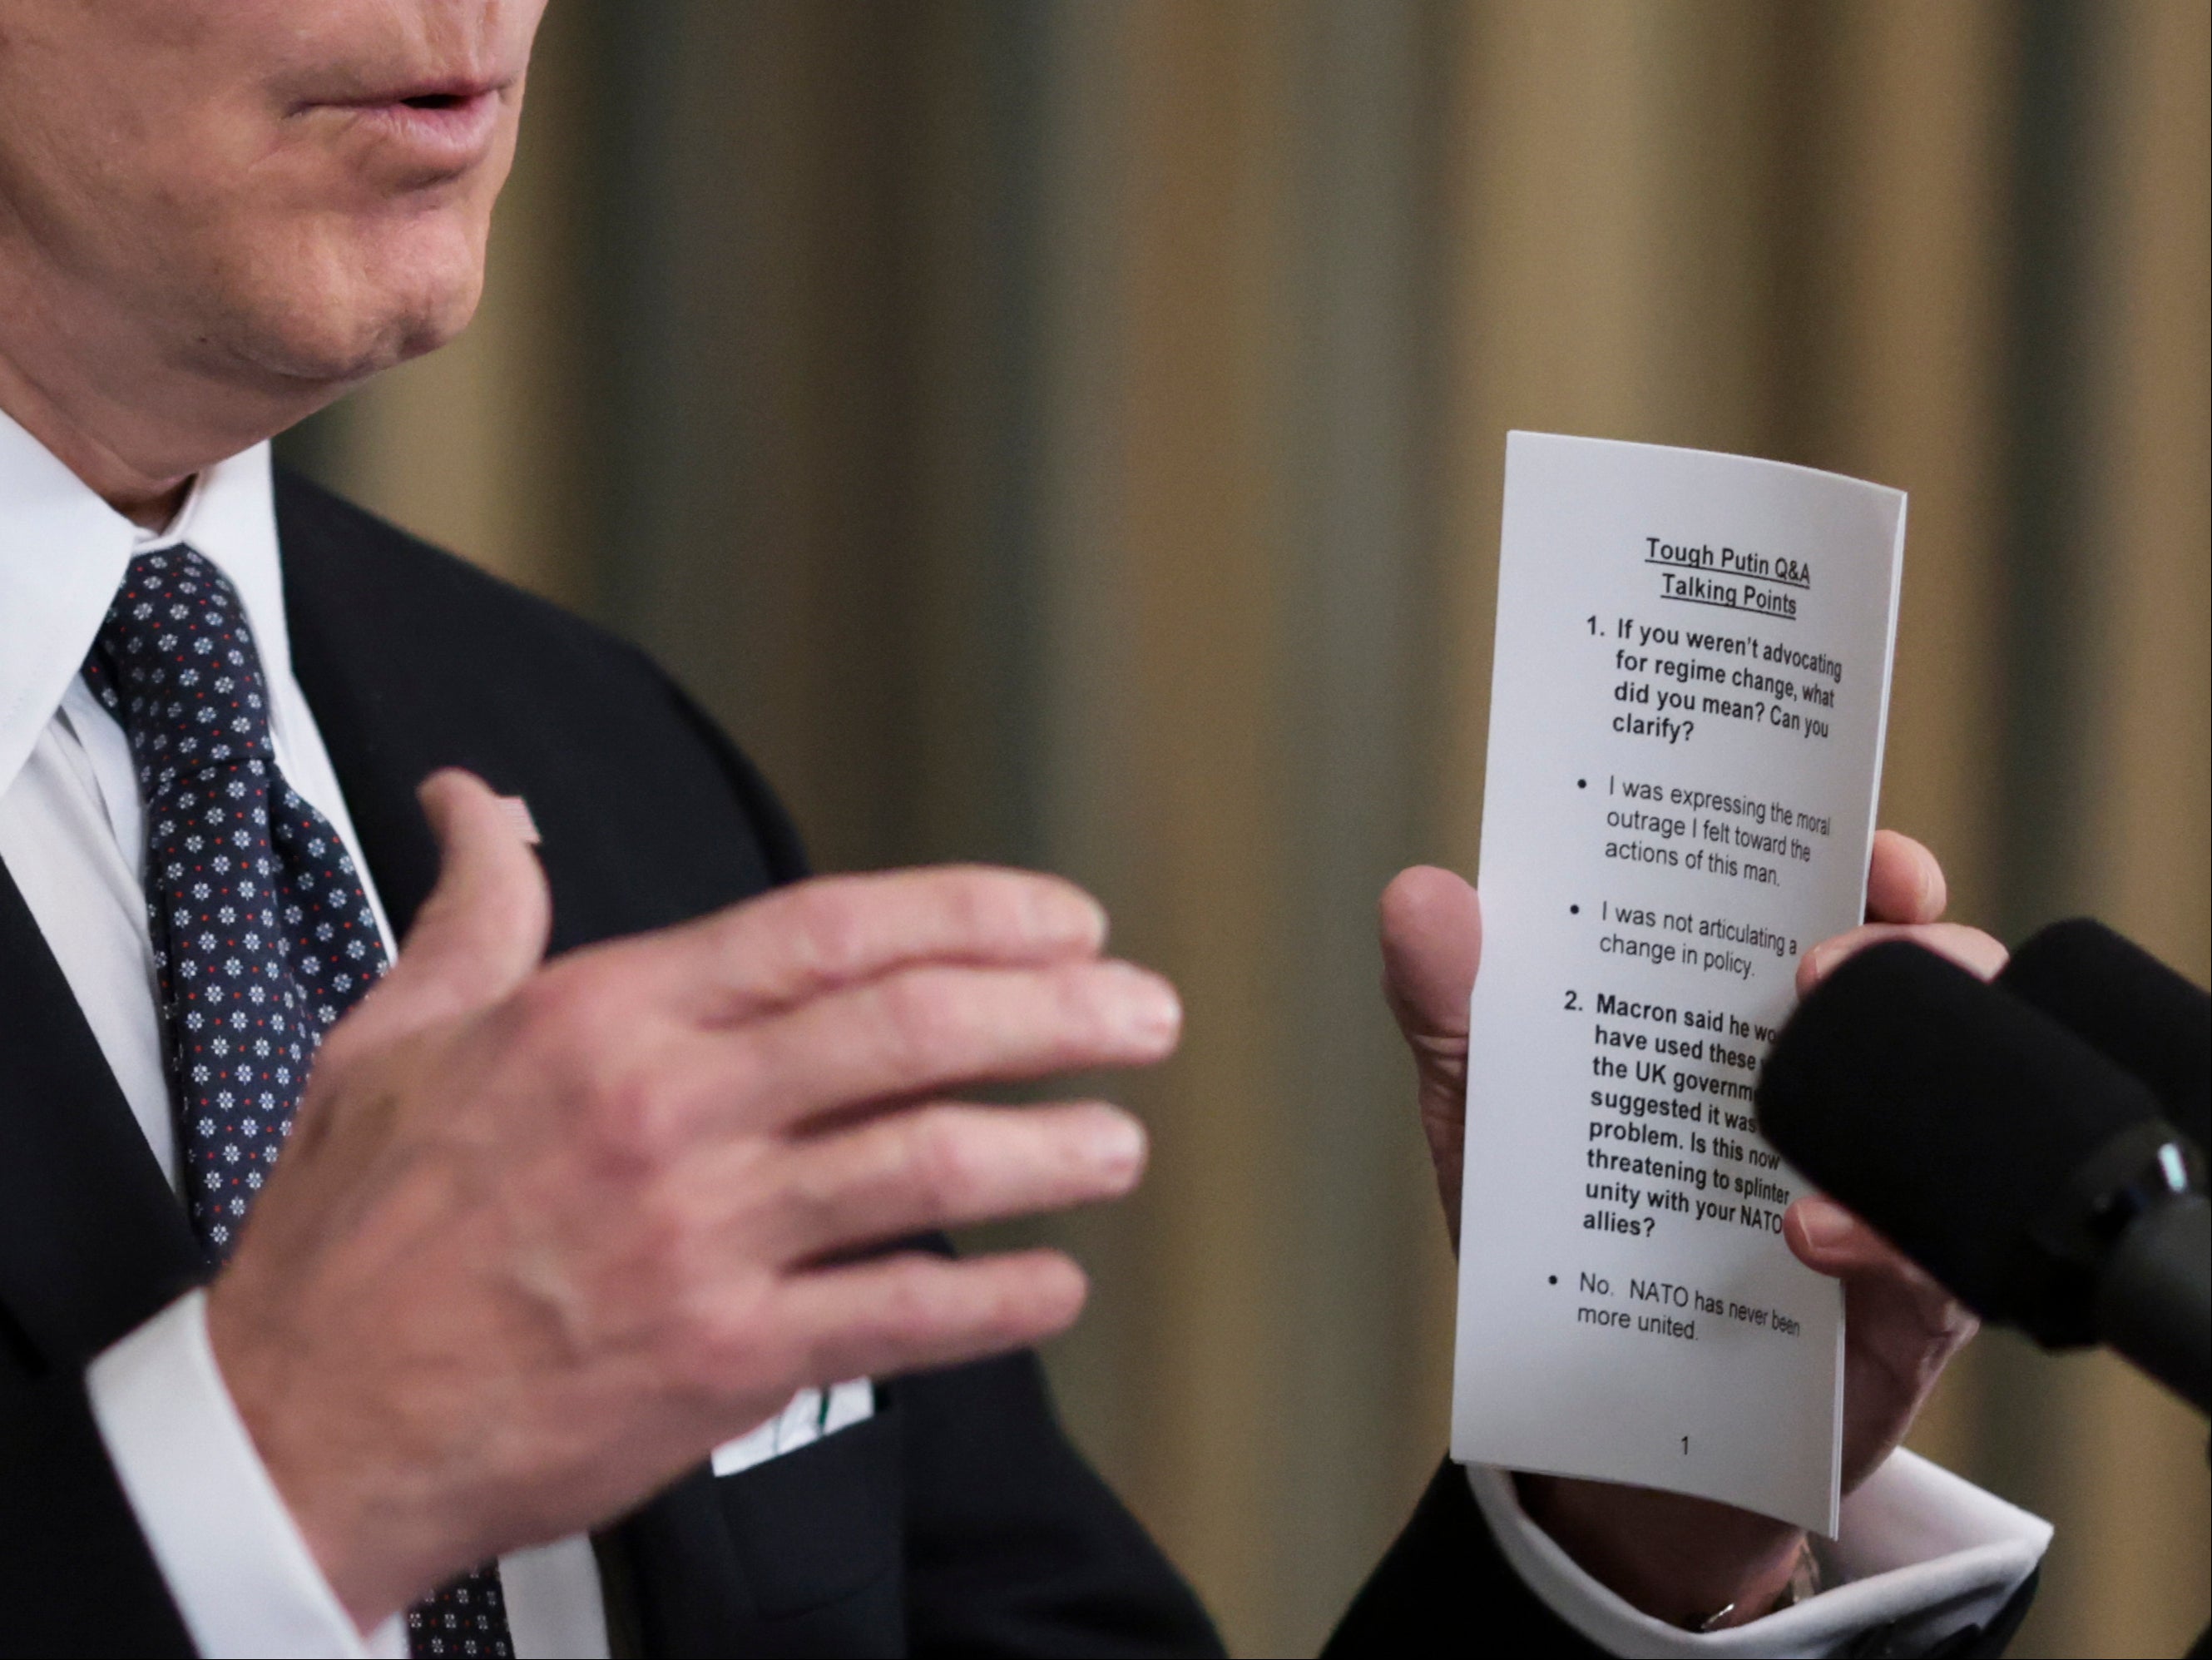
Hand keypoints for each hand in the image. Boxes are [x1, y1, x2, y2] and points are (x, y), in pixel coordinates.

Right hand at [208, 771, 1177, 1629]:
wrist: (302, 1430)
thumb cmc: (353, 1233)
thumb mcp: (393, 1037)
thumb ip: (476, 913)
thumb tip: (479, 801)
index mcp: (609, 1017)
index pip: (832, 932)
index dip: (972, 915)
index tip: (1065, 920)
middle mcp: (669, 1114)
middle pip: (907, 1031)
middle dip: (1053, 1012)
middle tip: (1145, 1012)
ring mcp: (701, 1240)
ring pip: (921, 1166)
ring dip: (1047, 1149)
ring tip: (1121, 1141)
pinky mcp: (719, 1362)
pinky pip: (894, 1318)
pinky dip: (991, 1300)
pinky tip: (1055, 1284)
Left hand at [1380, 830, 1995, 1627]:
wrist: (1606, 1430)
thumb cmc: (1558, 1245)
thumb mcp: (1492, 1118)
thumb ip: (1453, 1010)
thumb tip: (1420, 894)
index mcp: (1746, 1017)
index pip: (1833, 908)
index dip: (1862, 864)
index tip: (1854, 846)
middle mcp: (1834, 1085)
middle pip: (1931, 981)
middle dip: (1910, 942)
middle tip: (1824, 956)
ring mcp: (1883, 1183)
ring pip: (1970, 1094)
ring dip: (1921, 1062)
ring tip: (1810, 1059)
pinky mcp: (1906, 1292)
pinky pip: (1939, 1246)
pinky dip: (1880, 1230)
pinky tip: (1801, 1230)